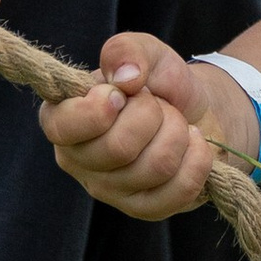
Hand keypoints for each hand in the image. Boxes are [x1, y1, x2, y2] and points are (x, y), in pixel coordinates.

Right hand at [38, 33, 251, 220]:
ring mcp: (109, 191)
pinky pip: (177, 191)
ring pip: (154, 167)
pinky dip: (197, 160)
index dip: (100, 108)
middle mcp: (77, 160)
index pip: (64, 127)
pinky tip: (194, 145)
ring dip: (178, 134)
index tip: (123, 93)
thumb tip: (125, 77)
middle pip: (119, 148)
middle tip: (158, 106)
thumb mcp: (145, 52)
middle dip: (153, 115)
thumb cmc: (160, 83)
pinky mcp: (143, 209)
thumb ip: (127, 51)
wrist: (198, 111)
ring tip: (175, 123)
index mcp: (62, 118)